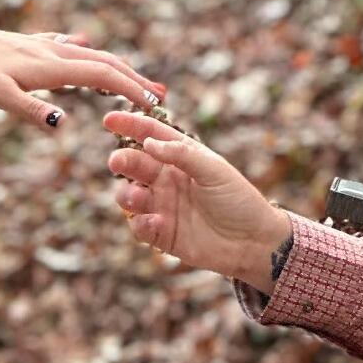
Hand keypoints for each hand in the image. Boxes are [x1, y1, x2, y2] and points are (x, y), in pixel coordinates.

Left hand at [0, 22, 166, 132]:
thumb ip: (29, 109)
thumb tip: (62, 123)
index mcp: (50, 66)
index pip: (102, 75)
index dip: (130, 89)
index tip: (154, 105)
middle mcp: (52, 53)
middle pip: (104, 62)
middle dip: (134, 79)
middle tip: (160, 96)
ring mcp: (43, 48)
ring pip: (90, 55)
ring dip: (116, 68)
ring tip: (134, 80)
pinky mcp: (30, 47)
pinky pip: (68, 50)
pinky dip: (87, 55)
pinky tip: (85, 49)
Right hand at [103, 109, 293, 283]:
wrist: (253, 242)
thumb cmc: (239, 200)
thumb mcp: (214, 170)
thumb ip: (182, 154)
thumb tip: (149, 143)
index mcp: (181, 159)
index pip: (151, 136)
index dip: (130, 126)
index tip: (109, 120)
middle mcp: (167, 180)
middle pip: (135, 165)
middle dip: (123, 161)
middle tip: (116, 162)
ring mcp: (163, 207)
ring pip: (130, 197)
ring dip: (127, 196)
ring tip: (138, 198)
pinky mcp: (162, 235)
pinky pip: (140, 227)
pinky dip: (141, 224)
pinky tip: (156, 223)